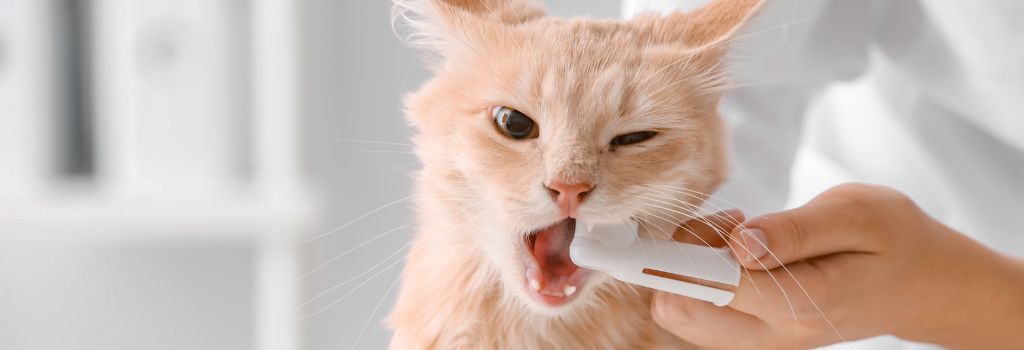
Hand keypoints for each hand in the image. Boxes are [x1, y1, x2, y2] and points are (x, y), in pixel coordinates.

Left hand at [654, 183, 1023, 348]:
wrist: (924, 283)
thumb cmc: (894, 239)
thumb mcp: (858, 214)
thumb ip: (794, 231)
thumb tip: (738, 241)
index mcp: (799, 301)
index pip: (706, 285)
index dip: (662, 257)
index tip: (627, 238)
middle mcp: (772, 332)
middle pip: (678, 308)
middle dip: (675, 258)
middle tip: (725, 221)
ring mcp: (761, 339)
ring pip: (683, 313)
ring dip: (688, 266)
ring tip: (740, 231)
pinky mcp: (756, 333)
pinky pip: (701, 312)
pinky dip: (701, 276)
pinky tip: (741, 246)